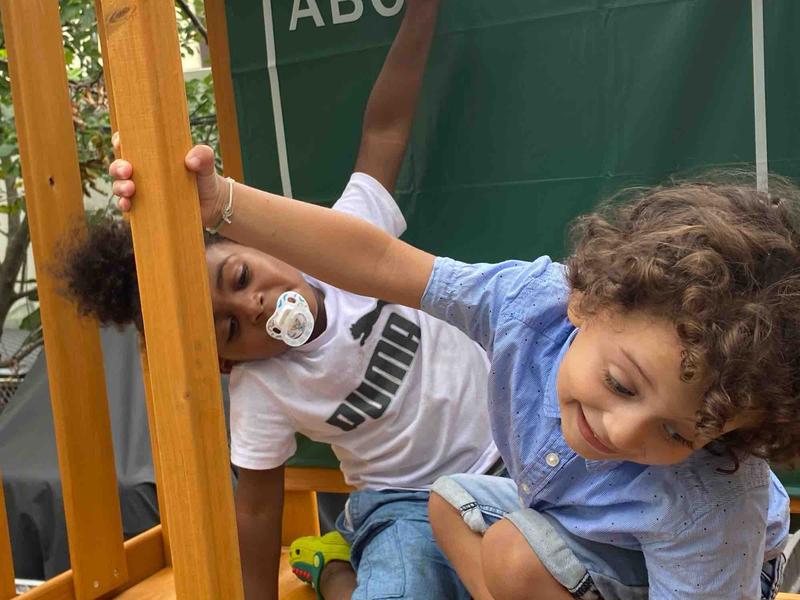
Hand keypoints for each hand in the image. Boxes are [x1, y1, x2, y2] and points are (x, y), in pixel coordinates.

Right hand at [109, 133, 226, 227]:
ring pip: (120, 187)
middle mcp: (143, 172)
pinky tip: (128, 205)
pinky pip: (128, 207)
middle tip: (128, 170)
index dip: (119, 141)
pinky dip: (124, 206)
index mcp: (152, 155)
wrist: (213, 204)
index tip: (120, 142)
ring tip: (131, 189)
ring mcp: (143, 191)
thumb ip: (203, 154)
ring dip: (119, 187)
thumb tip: (190, 160)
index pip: (129, 144)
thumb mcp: (206, 162)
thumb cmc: (205, 177)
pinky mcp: (146, 208)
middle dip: (117, 168)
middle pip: (119, 167)